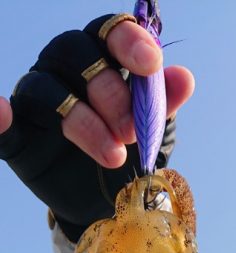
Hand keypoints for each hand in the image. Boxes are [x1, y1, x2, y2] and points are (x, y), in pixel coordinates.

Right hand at [0, 19, 193, 168]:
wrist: (105, 203)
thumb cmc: (125, 154)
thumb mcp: (148, 131)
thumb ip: (160, 104)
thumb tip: (184, 78)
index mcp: (99, 59)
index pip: (108, 32)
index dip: (128, 42)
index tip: (149, 64)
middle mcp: (63, 70)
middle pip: (77, 53)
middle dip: (111, 93)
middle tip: (133, 132)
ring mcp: (37, 101)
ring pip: (48, 90)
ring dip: (84, 122)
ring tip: (114, 156)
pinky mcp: (18, 136)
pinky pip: (2, 122)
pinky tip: (3, 114)